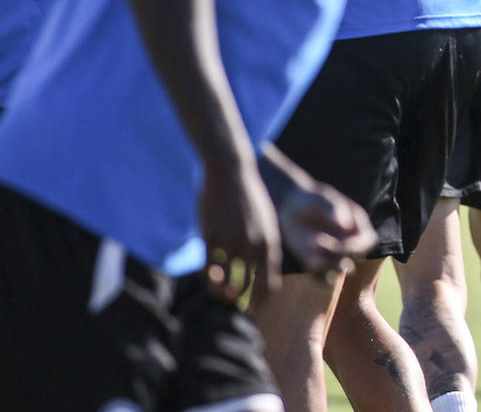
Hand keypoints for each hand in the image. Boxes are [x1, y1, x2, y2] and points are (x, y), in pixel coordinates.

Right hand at [199, 155, 281, 304]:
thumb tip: (264, 270)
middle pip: (250, 285)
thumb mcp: (266, 221)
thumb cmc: (248, 198)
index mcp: (270, 241)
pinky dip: (210, 280)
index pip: (269, 280)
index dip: (263, 298)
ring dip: (225, 293)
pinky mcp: (212, 236)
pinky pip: (210, 268)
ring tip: (224, 296)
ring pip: (227, 281)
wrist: (232, 171)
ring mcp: (232, 240)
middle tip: (240, 309)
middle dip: (245, 301)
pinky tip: (211, 281)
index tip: (257, 308)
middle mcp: (253, 244)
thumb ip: (265, 245)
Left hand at [277, 181, 377, 288]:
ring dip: (326, 266)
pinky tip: (306, 258)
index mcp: (357, 224)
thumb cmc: (310, 199)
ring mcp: (333, 255)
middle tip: (317, 240)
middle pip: (355, 258)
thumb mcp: (321, 199)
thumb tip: (346, 225)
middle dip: (339, 254)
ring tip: (310, 246)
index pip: (368, 241)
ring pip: (338, 271)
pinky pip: (322, 279)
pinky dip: (316, 275)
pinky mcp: (317, 264)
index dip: (357, 246)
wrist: (290, 207)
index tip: (340, 242)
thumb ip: (333, 209)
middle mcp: (349, 242)